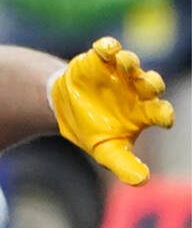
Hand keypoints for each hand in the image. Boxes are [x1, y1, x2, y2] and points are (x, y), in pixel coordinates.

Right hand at [50, 38, 174, 184]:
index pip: (161, 112)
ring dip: (130, 62)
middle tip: (146, 84)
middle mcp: (136, 90)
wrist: (64, 108)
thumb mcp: (106, 151)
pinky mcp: (99, 59)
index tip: (164, 118)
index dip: (164, 114)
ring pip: (131, 64)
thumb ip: (124, 165)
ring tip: (124, 63)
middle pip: (151, 84)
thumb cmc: (93, 130)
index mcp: (144, 113)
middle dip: (151, 82)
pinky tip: (105, 50)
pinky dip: (107, 47)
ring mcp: (118, 73)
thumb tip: (143, 180)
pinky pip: (107, 48)